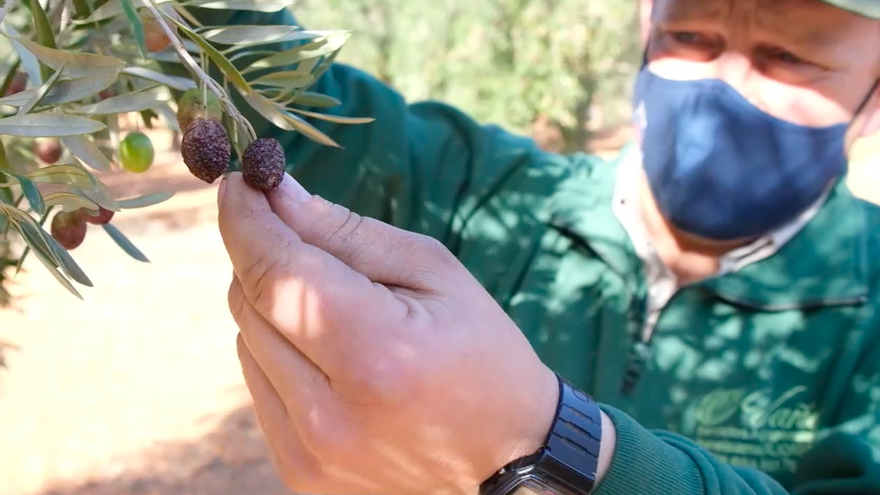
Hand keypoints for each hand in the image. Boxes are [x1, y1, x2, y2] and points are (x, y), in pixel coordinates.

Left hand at [218, 172, 560, 494]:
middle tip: (299, 233)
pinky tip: (331, 355)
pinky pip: (258, 384)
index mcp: (375, 354)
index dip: (246, 219)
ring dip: (275, 306)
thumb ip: (348, 233)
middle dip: (266, 255)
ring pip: (246, 340)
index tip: (238, 182)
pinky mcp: (299, 470)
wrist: (507, 456)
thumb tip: (277, 194)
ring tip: (339, 311)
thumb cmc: (482, 352)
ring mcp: (309, 452)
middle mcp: (329, 414)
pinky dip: (280, 353)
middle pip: (250, 303)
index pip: (275, 272)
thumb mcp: (434, 273)